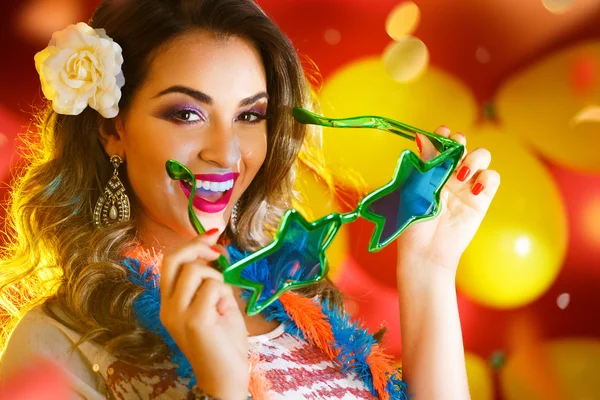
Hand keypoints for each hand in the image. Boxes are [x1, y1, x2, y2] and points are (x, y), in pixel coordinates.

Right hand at [160, 231, 248, 399]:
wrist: (225, 377)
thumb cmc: (223, 341)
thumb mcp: (219, 302)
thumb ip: (214, 278)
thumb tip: (219, 249)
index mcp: (170, 301)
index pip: (170, 261)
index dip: (191, 243)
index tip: (212, 236)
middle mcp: (168, 306)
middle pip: (173, 259)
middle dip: (198, 246)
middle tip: (218, 252)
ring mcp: (177, 314)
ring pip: (194, 270)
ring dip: (216, 275)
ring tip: (222, 297)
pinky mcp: (194, 320)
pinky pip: (211, 287)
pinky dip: (223, 290)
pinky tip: (224, 309)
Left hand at [397, 126, 500, 272]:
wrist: (426, 252)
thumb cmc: (412, 224)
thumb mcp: (412, 190)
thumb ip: (422, 165)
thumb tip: (422, 138)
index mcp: (430, 170)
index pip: (440, 144)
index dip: (443, 135)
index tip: (442, 132)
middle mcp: (449, 174)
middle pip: (462, 145)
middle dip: (460, 142)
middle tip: (454, 150)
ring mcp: (466, 186)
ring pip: (481, 157)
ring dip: (474, 159)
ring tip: (461, 176)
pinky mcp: (481, 200)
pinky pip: (492, 178)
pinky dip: (487, 177)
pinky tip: (475, 188)